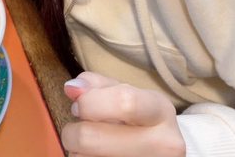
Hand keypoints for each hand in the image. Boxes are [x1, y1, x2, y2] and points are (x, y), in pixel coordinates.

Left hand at [61, 72, 184, 156]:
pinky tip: (94, 155)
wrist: (162, 149)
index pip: (124, 102)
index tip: (77, 106)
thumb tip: (71, 88)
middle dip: (73, 132)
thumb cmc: (138, 116)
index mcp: (160, 110)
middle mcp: (163, 143)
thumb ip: (95, 85)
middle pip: (94, 137)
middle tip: (75, 129)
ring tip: (87, 145)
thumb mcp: (124, 92)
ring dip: (77, 151)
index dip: (90, 103)